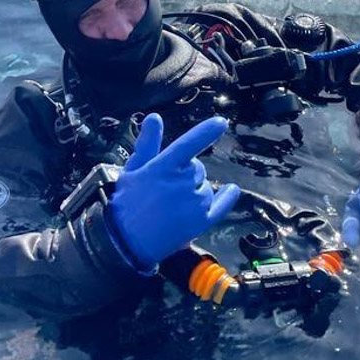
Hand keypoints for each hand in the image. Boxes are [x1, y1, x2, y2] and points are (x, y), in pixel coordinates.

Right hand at [107, 114, 240, 271]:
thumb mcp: (133, 169)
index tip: (221, 122)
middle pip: (197, 168)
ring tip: (173, 203)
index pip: (190, 143)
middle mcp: (182, 183)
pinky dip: (227, 198)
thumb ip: (148, 143)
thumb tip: (154, 117)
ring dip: (195, 190)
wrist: (127, 241)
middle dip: (186, 173)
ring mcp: (194, 203)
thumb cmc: (128, 202)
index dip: (207, 131)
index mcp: (164, 167)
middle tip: (166, 188)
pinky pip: (220, 206)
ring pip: (206, 186)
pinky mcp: (201, 222)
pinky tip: (232, 190)